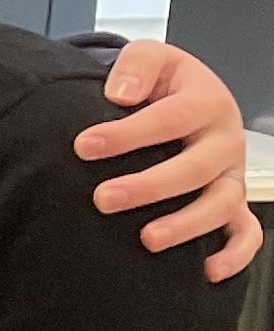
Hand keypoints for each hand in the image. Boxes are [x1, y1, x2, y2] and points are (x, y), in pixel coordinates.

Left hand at [78, 41, 259, 279]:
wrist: (189, 99)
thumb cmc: (163, 84)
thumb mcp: (152, 58)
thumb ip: (137, 65)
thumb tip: (121, 94)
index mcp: (207, 101)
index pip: (170, 119)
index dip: (127, 134)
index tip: (83, 146)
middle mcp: (225, 141)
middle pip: (195, 169)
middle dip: (148, 187)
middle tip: (102, 199)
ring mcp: (232, 176)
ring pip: (222, 204)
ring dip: (186, 224)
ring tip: (146, 239)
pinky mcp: (235, 204)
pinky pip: (245, 234)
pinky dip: (234, 255)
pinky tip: (206, 272)